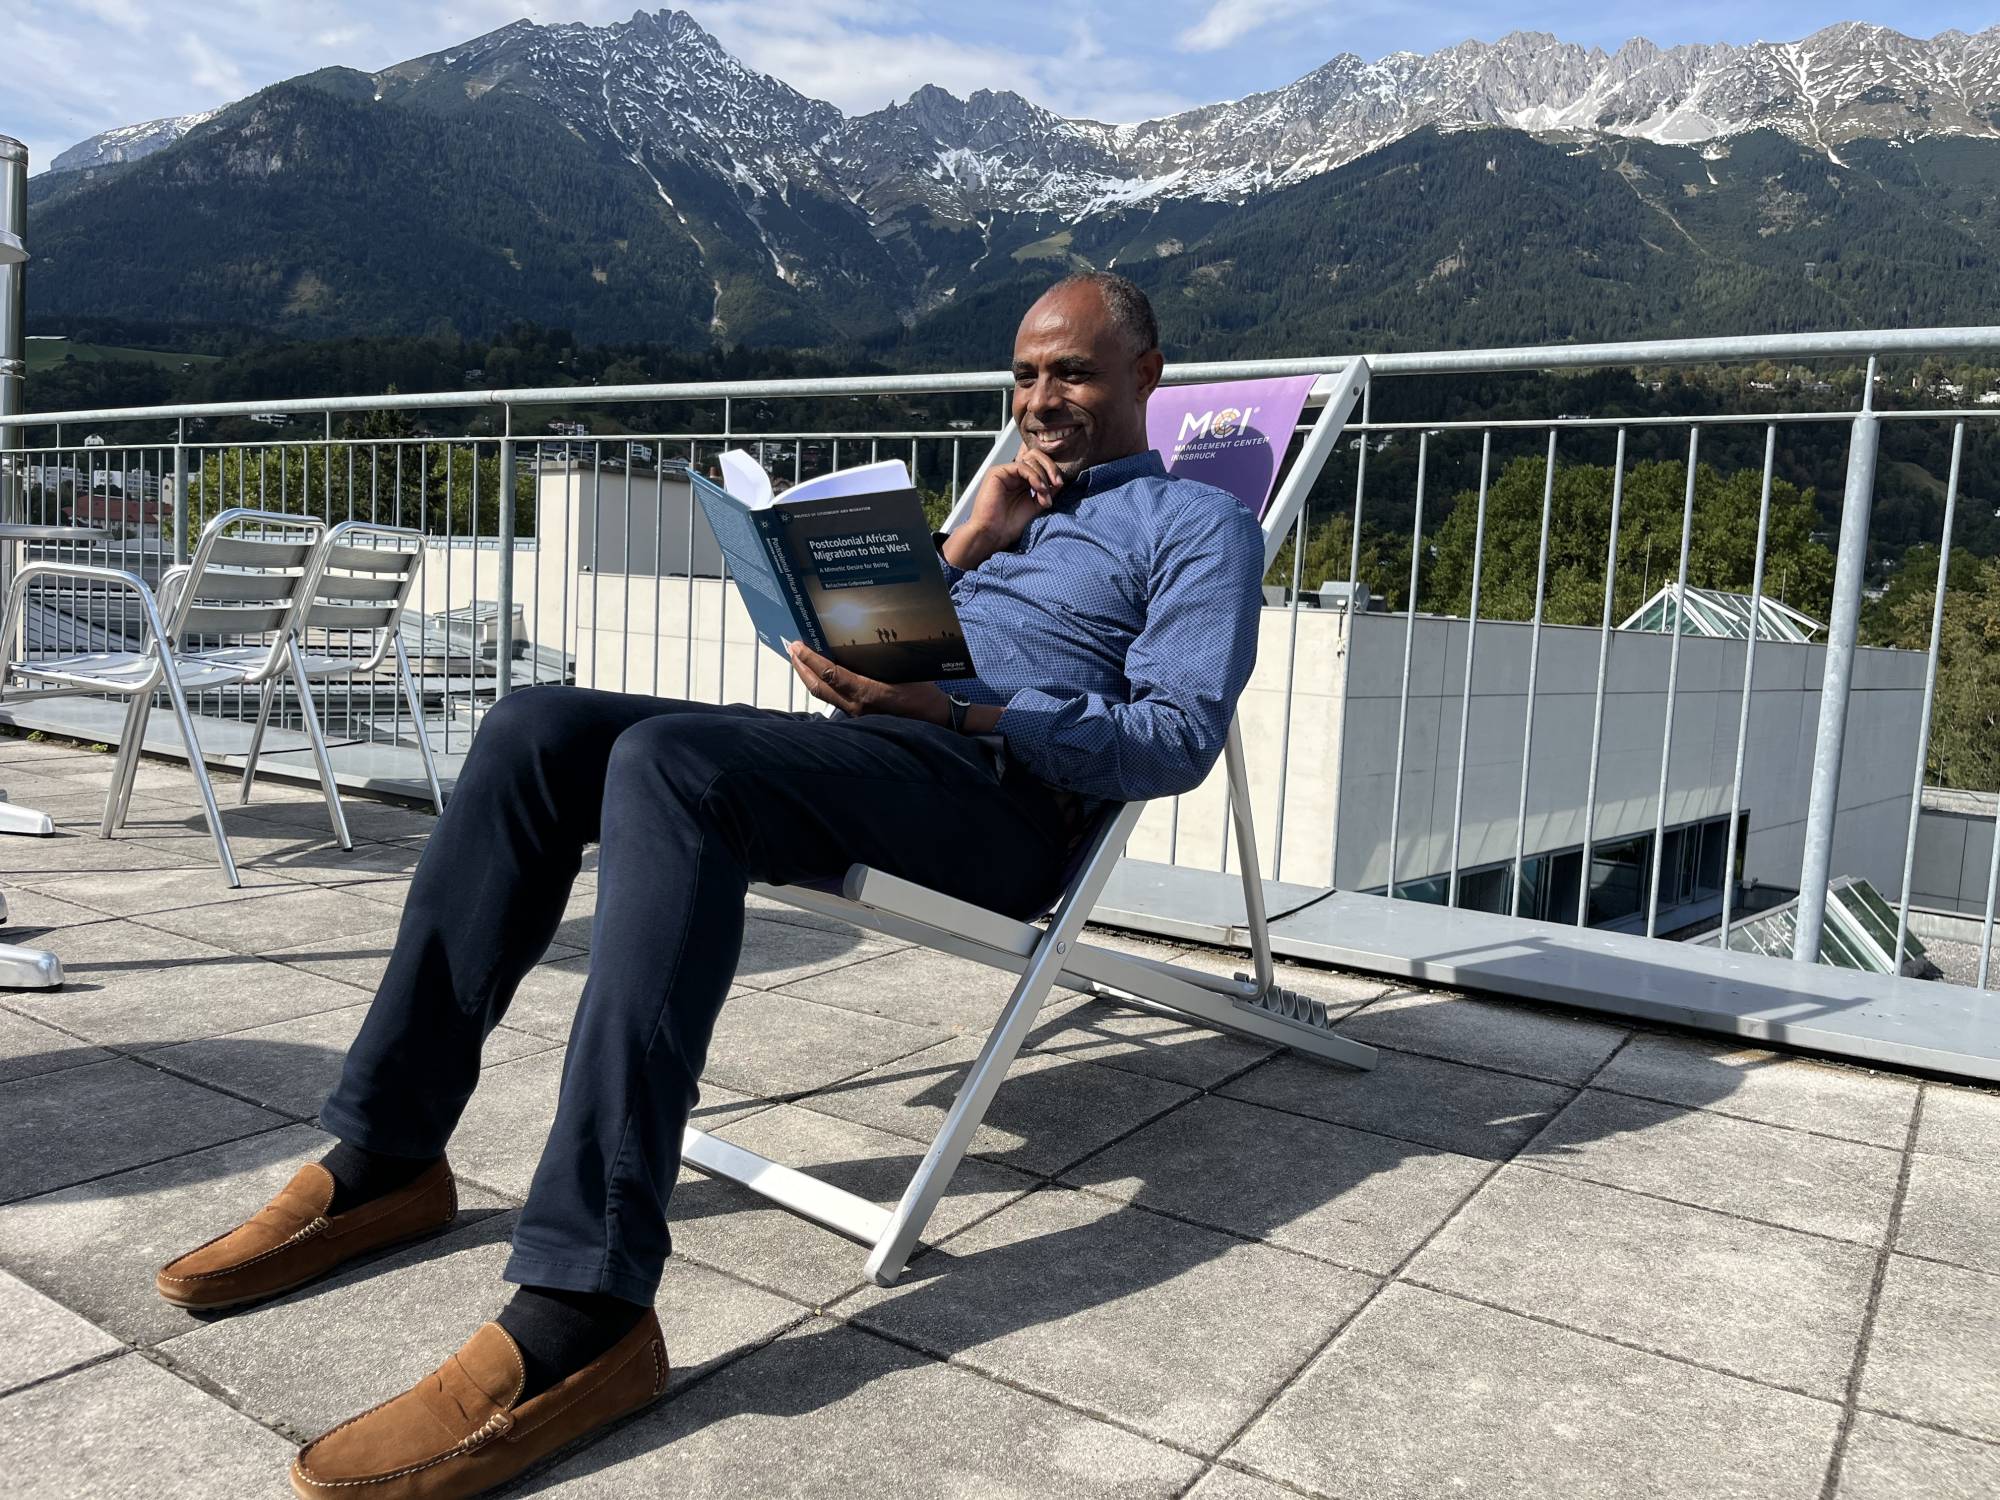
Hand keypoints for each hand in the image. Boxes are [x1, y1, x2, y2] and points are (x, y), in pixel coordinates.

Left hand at [788, 641, 948, 724]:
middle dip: (801, 668)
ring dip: (809, 677)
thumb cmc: (923, 694)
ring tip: (800, 660)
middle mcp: (856, 705)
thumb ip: (877, 662)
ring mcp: (856, 713)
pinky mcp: (859, 716)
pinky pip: (834, 699)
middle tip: (792, 650)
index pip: (830, 674)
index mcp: (866, 692)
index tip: (798, 646)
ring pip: (823, 695)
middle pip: (818, 687)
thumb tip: (857, 645)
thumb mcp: (902, 671)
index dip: (811, 660)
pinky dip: (823, 685)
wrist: (934, 720)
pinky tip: (821, 676)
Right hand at [940, 448, 1066, 568]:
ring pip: (1030, 461)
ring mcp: (1005, 472)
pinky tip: (1038, 488)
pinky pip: (1021, 466)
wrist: (994, 534)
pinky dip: (1033, 476)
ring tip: (1044, 494)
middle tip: (1058, 483)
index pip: (1040, 465)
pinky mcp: (997, 472)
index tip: (1060, 485)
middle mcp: (1014, 474)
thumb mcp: (1036, 506)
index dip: (1053, 471)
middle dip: (1051, 469)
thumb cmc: (1011, 524)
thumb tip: (1060, 481)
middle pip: (1036, 458)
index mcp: (1022, 481)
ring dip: (1042, 477)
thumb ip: (1046, 492)